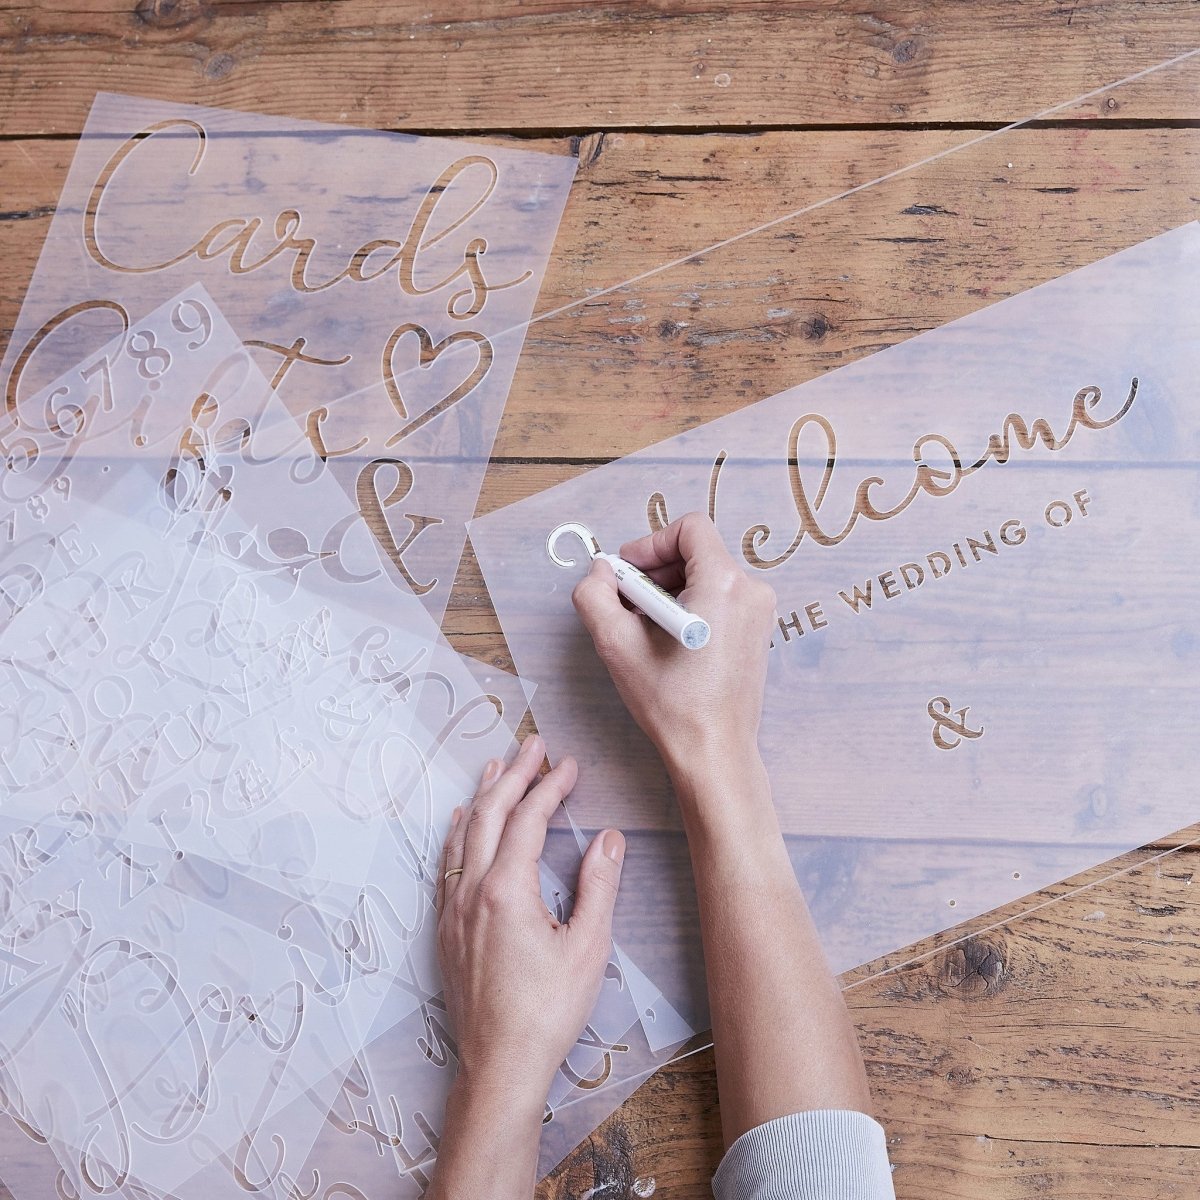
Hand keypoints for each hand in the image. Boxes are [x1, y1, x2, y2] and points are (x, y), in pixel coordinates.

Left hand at [435, 734, 625, 1103]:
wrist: (500, 1063)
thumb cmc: (547, 1011)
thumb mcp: (587, 948)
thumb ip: (598, 886)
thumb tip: (608, 839)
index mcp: (506, 890)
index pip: (528, 820)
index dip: (549, 787)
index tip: (569, 765)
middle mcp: (472, 891)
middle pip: (490, 814)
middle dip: (514, 775)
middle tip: (533, 746)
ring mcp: (454, 908)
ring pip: (464, 834)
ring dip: (483, 796)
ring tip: (497, 767)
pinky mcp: (447, 927)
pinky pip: (448, 863)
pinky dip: (459, 833)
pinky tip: (462, 822)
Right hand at [571, 512, 775, 783]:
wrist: (713, 750)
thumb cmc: (672, 702)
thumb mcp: (617, 644)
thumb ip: (595, 595)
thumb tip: (600, 571)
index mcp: (724, 583)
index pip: (690, 528)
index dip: (650, 543)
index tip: (626, 573)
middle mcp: (751, 591)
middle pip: (698, 552)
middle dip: (656, 571)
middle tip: (626, 603)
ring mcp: (760, 613)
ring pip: (707, 576)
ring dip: (669, 591)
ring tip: (643, 627)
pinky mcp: (757, 632)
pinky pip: (720, 599)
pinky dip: (689, 607)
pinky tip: (667, 641)